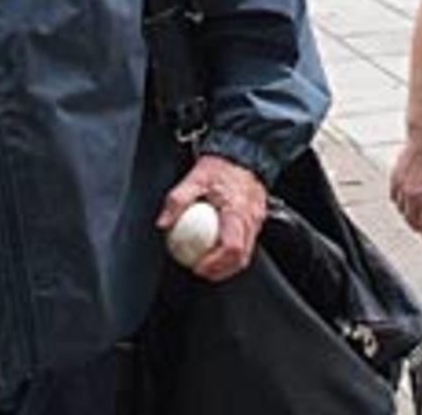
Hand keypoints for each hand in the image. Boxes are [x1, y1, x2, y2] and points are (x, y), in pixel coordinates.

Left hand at [156, 154, 266, 281]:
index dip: (215, 263)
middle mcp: (250, 218)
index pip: (231, 247)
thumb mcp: (196, 177)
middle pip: (241, 257)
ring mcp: (256, 220)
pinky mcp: (257, 218)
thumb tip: (164, 222)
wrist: (244, 150)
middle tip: (201, 271)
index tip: (198, 266)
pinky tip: (220, 251)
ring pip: (247, 254)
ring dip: (228, 265)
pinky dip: (234, 253)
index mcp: (237, 210)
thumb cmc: (222, 164)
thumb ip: (178, 199)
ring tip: (209, 266)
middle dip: (221, 271)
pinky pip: (248, 243)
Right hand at [389, 135, 421, 243]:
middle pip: (411, 220)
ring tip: (410, 216)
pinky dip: (397, 201)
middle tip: (419, 229)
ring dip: (406, 215)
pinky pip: (393, 196)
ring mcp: (402, 186)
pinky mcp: (395, 176)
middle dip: (416, 227)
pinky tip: (401, 202)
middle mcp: (414, 195)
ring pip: (400, 209)